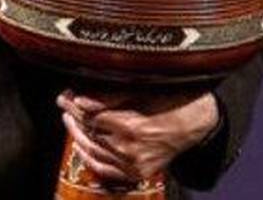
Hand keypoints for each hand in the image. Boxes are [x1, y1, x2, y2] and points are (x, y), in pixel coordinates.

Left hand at [56, 88, 219, 183]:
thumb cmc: (173, 100)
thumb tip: (80, 99)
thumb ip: (109, 96)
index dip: (73, 104)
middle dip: (73, 116)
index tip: (65, 95)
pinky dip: (90, 159)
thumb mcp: (143, 90)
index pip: (89, 116)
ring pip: (93, 150)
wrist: (198, 122)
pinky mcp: (137, 173)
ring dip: (77, 135)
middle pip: (88, 133)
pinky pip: (105, 170)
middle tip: (64, 103)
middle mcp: (130, 150)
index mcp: (132, 126)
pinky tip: (81, 147)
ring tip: (70, 120)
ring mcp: (133, 165)